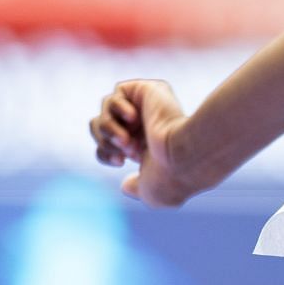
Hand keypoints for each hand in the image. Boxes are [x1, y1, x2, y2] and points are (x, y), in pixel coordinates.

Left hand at [88, 79, 193, 206]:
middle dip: (105, 141)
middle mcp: (146, 127)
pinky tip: (134, 117)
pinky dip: (118, 108)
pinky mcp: (148, 91)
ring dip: (109, 128)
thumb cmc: (170, 176)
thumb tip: (125, 186)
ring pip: (105, 110)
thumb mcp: (151, 193)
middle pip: (100, 127)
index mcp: (146, 149)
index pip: (107, 146)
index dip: (104, 153)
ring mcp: (147, 108)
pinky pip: (117, 93)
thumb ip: (137, 189)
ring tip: (127, 138)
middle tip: (125, 149)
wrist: (183, 154)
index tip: (120, 162)